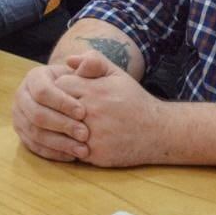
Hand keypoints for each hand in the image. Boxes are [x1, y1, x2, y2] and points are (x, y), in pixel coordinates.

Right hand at [11, 62, 90, 161]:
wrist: (78, 99)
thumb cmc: (86, 84)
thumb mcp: (93, 70)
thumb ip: (92, 62)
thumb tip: (74, 61)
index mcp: (34, 77)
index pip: (42, 91)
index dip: (62, 103)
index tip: (83, 112)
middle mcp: (22, 96)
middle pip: (36, 114)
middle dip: (62, 125)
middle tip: (85, 134)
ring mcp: (20, 116)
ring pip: (35, 133)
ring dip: (59, 143)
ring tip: (82, 149)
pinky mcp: (23, 134)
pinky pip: (35, 147)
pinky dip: (54, 153)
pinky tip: (72, 155)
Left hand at [58, 52, 164, 166]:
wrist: (157, 132)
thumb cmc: (134, 100)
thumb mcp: (117, 74)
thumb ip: (93, 61)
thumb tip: (69, 60)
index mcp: (96, 90)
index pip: (60, 85)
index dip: (62, 88)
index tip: (70, 92)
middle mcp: (93, 112)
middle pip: (58, 107)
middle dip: (59, 107)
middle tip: (67, 109)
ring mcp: (94, 135)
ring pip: (62, 129)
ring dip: (63, 127)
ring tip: (70, 124)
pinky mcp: (96, 154)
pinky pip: (71, 148)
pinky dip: (72, 144)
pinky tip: (79, 140)